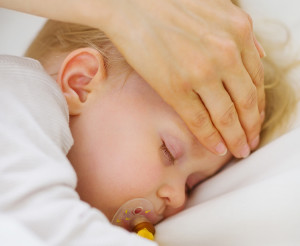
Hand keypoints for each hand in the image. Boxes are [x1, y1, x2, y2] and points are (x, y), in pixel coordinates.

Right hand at [99, 0, 264, 157]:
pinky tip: (217, 148)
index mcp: (238, 32)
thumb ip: (241, 34)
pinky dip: (211, 138)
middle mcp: (225, 53)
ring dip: (235, 138)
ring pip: (226, 116)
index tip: (255, 120)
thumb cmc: (169, 3)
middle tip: (250, 142)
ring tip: (238, 150)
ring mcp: (201, 72)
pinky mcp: (175, 87)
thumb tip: (259, 56)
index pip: (257, 80)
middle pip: (247, 102)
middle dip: (251, 127)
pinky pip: (200, 120)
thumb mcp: (217, 8)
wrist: (129, 3)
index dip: (258, 105)